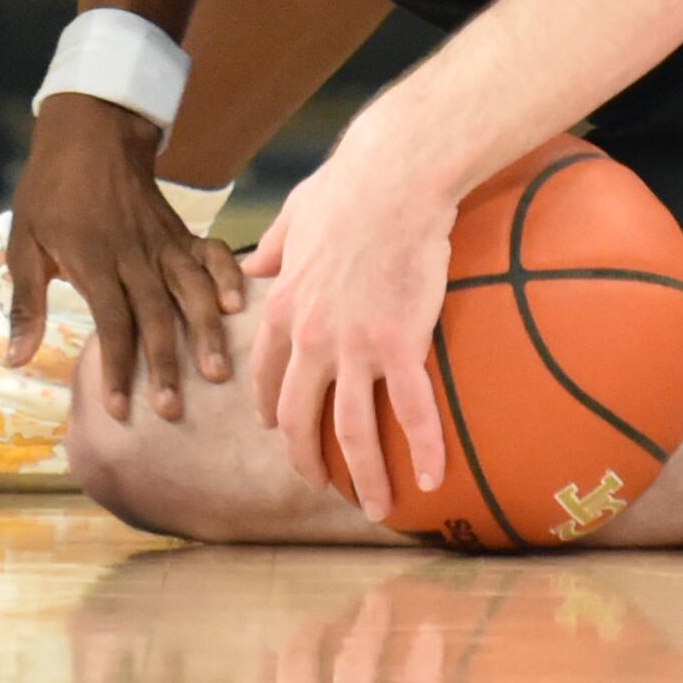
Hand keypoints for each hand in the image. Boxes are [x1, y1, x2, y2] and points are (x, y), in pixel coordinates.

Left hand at [12, 91, 245, 420]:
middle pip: (156, 316)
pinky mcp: (180, 230)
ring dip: (206, 332)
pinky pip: (211, 254)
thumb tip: (16, 359)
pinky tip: (240, 305)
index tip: (120, 409)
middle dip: (166, 365)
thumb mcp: (23, 241)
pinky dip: (228, 277)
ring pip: (191, 290)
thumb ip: (27, 302)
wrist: (91, 131)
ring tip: (219, 372)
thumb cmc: (51, 190)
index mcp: (94, 259)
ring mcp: (163, 241)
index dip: (117, 368)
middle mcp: (134, 254)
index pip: (112, 323)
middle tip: (174, 409)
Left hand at [247, 130, 453, 513]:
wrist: (394, 176)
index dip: (273, 410)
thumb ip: (271, 249)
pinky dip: (422, 450)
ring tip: (377, 506)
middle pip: (301, 419)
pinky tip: (432, 480)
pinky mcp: (400, 344)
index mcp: (282, 309)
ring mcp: (354, 347)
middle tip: (322, 484)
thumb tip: (250, 264)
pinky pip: (412, 411)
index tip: (280, 431)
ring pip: (352, 430)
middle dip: (307, 460)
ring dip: (363, 477)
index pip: (268, 376)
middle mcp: (311, 338)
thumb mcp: (292, 217)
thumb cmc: (348, 187)